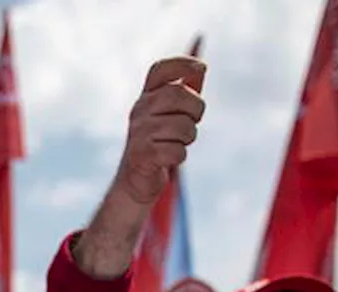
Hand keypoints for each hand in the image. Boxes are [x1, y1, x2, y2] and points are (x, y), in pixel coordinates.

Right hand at [114, 56, 206, 206]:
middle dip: (196, 108)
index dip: (182, 63)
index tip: (202, 68)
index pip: (160, 70)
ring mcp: (138, 133)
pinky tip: (169, 159)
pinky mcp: (141, 155)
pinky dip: (179, 156)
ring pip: (183, 125)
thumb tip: (201, 68)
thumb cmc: (159, 145)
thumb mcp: (169, 116)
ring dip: (189, 138)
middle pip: (177, 93)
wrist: (136, 181)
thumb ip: (184, 93)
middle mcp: (139, 110)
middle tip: (193, 121)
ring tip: (178, 144)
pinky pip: (176, 150)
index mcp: (146, 97)